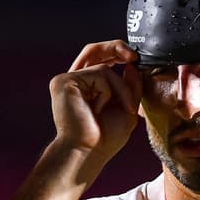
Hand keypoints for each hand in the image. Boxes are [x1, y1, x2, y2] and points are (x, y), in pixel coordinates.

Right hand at [49, 40, 142, 162]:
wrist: (89, 152)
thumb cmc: (106, 138)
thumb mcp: (127, 108)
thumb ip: (131, 86)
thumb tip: (132, 65)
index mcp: (86, 87)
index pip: (99, 59)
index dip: (115, 51)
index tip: (134, 58)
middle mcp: (74, 81)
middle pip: (94, 50)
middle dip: (116, 48)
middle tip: (134, 57)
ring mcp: (68, 80)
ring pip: (105, 68)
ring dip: (122, 90)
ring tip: (123, 110)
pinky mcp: (64, 81)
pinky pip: (99, 74)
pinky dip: (109, 92)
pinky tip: (99, 110)